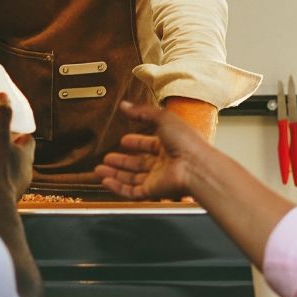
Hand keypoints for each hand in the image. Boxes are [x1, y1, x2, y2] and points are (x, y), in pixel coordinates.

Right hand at [96, 101, 213, 199]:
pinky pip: (132, 191)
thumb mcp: (163, 117)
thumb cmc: (187, 142)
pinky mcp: (153, 191)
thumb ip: (142, 111)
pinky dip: (117, 188)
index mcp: (169, 144)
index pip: (148, 144)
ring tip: (100, 169)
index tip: (124, 140)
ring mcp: (158, 178)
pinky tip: (106, 181)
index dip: (135, 142)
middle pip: (138, 163)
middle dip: (121, 160)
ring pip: (132, 178)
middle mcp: (164, 162)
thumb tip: (125, 105)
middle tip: (108, 157)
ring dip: (115, 174)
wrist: (196, 166)